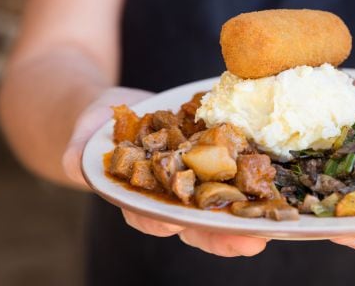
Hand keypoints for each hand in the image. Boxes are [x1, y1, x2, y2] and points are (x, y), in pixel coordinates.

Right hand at [63, 87, 267, 256]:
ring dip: (250, 210)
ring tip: (275, 218)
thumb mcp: (83, 141)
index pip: (155, 219)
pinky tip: (277, 174)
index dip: (166, 225)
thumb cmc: (97, 132)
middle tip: (251, 242)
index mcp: (144, 203)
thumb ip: (79, 156)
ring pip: (226, 200)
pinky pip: (238, 166)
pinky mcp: (216, 156)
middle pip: (199, 221)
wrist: (123, 113)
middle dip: (223, 234)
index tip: (176, 226)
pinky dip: (256, 171)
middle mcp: (175, 197)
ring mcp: (199, 178)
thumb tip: (77, 163)